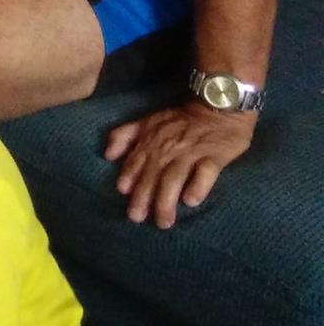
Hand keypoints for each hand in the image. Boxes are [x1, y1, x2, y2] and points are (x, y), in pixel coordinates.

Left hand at [104, 102, 254, 227]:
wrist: (218, 104)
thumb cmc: (181, 118)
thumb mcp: (148, 121)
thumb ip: (124, 136)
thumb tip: (107, 155)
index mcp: (150, 141)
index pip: (135, 164)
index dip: (129, 180)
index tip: (124, 196)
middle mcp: (168, 149)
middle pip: (152, 176)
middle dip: (143, 198)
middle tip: (137, 218)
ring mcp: (191, 152)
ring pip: (174, 178)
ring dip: (166, 201)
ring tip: (163, 221)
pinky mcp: (214, 156)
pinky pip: (205, 173)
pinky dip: (198, 186)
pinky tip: (191, 201)